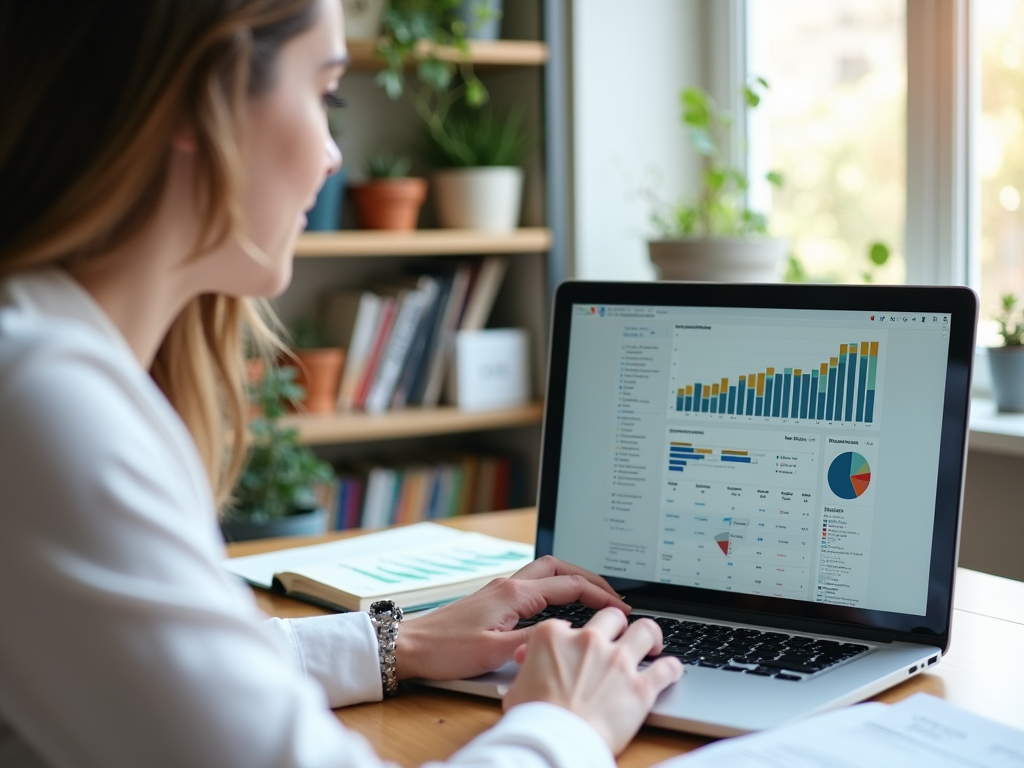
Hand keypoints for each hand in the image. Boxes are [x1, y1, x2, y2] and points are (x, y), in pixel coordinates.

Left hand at [395, 555, 629, 681]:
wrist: (409, 645)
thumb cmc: (446, 650)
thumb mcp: (494, 652)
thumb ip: (533, 642)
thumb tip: (566, 635)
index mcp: (514, 593)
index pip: (568, 586)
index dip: (599, 595)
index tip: (621, 608)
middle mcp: (509, 585)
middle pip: (559, 567)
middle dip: (589, 577)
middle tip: (612, 594)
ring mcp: (500, 589)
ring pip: (545, 572)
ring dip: (571, 578)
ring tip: (593, 596)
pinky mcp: (492, 599)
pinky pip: (533, 583)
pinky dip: (554, 587)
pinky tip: (559, 606)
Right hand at [502, 608, 683, 754]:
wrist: (553, 743)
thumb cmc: (532, 719)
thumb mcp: (516, 687)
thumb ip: (527, 667)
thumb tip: (527, 659)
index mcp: (554, 636)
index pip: (568, 624)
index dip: (573, 636)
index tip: (576, 648)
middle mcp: (588, 641)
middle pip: (611, 617)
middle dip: (617, 625)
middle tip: (619, 638)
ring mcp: (617, 662)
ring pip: (646, 630)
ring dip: (650, 636)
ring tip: (652, 644)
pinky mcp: (640, 687)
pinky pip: (667, 668)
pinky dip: (671, 668)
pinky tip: (670, 671)